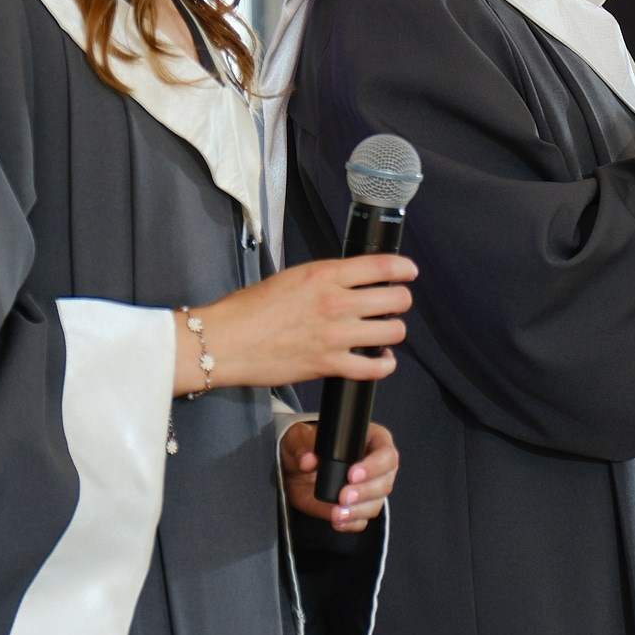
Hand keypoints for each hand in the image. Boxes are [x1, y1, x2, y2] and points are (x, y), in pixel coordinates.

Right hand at [173, 255, 413, 395]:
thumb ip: (323, 279)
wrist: (225, 342)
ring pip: (393, 332)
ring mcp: (336, 335)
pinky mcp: (330, 365)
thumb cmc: (248, 309)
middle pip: (396, 299)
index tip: (409, 272)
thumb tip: (348, 283)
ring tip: (384, 332)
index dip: (404, 269)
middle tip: (392, 305)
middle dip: (400, 301)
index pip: (382, 266)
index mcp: (325, 274)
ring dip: (393, 332)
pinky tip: (381, 360)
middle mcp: (336, 302)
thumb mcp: (290, 278)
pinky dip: (384, 365)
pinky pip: (375, 367)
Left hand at [282, 421, 396, 532]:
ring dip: (357, 511)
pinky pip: (361, 520)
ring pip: (375, 504)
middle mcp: (376, 467)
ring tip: (337, 513)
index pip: (385, 453)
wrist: (295, 469)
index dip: (374, 466)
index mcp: (371, 441)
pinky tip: (337, 520)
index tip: (352, 474)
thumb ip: (302, 444)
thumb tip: (307, 459)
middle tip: (343, 496)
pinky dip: (350, 522)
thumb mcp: (300, 437)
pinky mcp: (356, 509)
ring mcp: (368, 490)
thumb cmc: (306, 444)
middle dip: (365, 492)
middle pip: (384, 482)